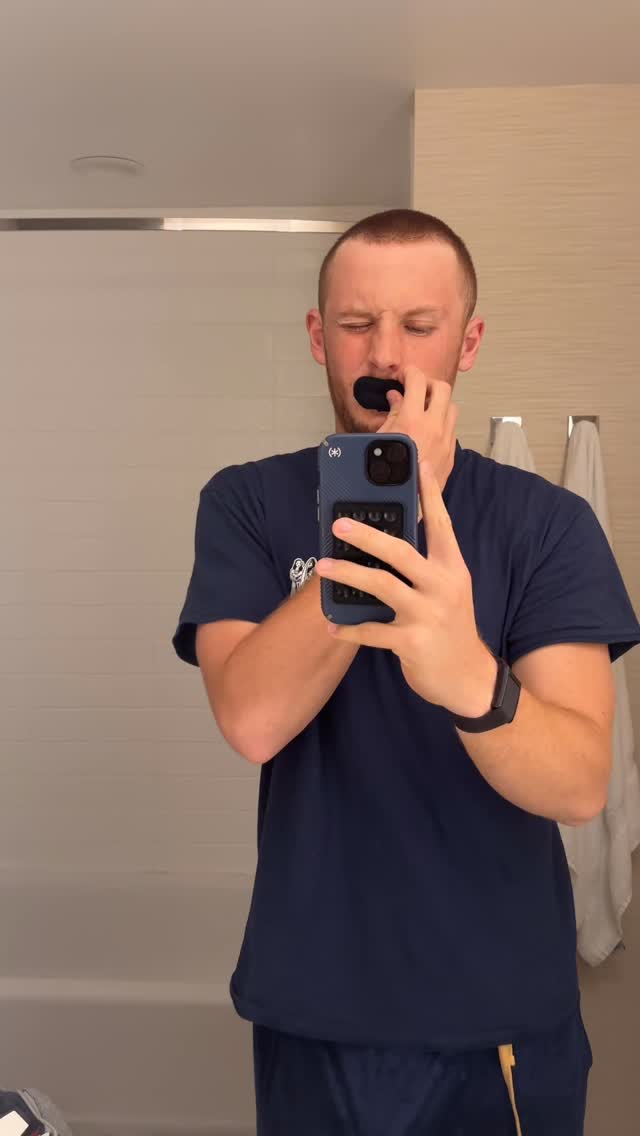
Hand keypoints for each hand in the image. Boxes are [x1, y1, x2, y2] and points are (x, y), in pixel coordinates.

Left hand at [315, 459, 497, 716]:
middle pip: (402, 552)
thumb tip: (388, 538)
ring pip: (382, 586)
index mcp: (453, 568)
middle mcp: (443, 586)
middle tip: (339, 523)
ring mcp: (428, 614)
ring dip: (349, 574)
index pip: (441, 524)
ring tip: (324, 566)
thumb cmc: (450, 627)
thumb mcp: (448, 589)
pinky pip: (373, 631)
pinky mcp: (413, 642)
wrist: (468, 678)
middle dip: (368, 536)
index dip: (430, 494)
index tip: (417, 465)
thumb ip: (426, 564)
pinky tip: (332, 626)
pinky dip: (350, 629)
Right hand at [377, 366, 457, 494]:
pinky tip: (428, 430)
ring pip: (451, 407)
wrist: (407, 502)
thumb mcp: (381, 438)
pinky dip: (442, 422)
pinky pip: (452, 428)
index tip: (404, 376)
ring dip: (439, 403)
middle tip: (417, 389)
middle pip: (442, 388)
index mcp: (413, 420)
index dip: (409, 372)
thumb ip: (392, 413)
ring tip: (424, 409)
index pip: (418, 380)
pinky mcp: (451, 453)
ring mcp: (446, 440)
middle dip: (429, 384)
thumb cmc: (389, 476)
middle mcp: (434, 427)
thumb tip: (396, 397)